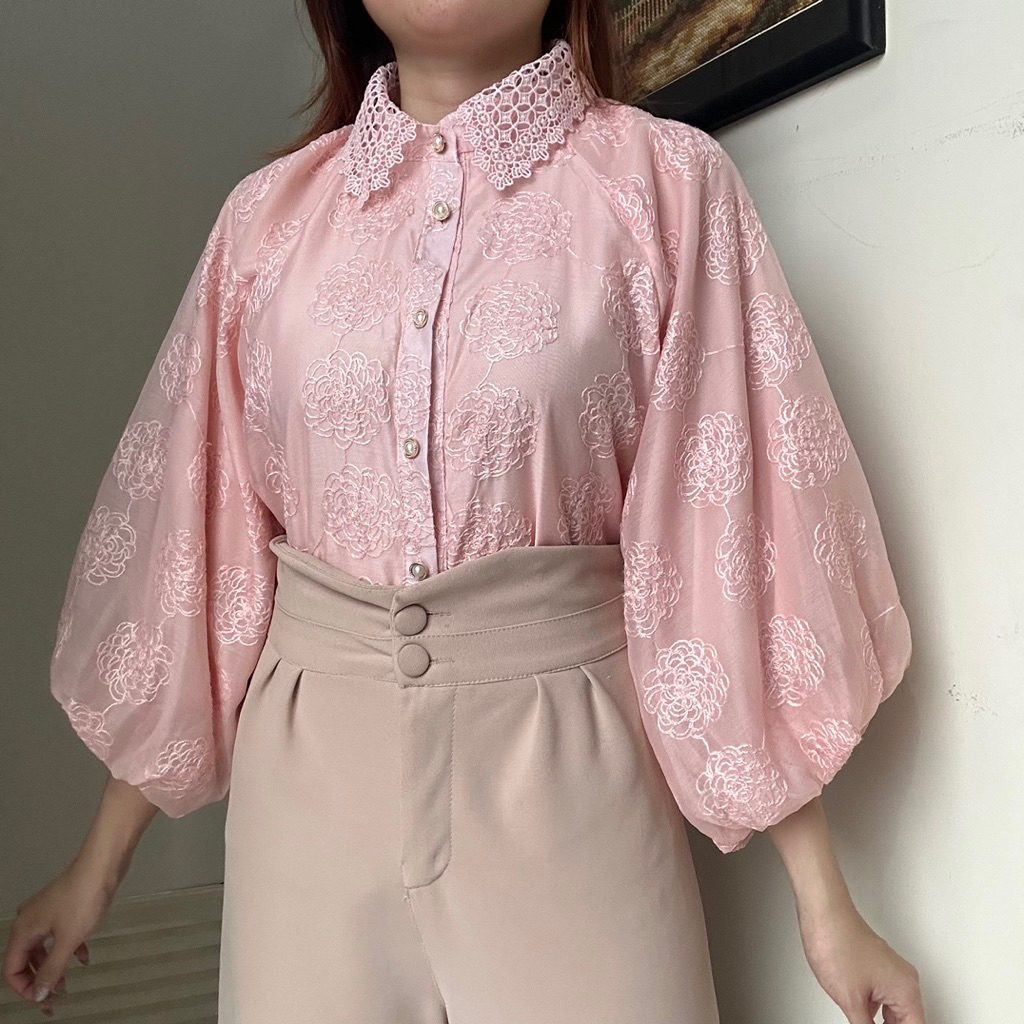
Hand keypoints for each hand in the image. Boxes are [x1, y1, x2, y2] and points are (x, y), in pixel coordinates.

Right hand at [2, 858, 115, 1015]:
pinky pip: (58, 935)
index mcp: (23, 931)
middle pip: (27, 960)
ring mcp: (45, 913)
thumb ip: (52, 970)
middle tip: (57, 999)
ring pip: (44, 949)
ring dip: (55, 966)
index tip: (44, 1002)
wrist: (103, 865)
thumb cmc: (83, 900)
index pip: (12, 970)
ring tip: (69, 983)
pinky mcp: (62, 907)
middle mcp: (28, 922)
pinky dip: (67, 948)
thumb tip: (39, 993)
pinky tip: (84, 956)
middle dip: (40, 980)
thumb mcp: (68, 940)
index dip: (26, 989)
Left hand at [797, 894, 924, 1023]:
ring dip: (882, 1023)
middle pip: (906, 1021)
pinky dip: (874, 1011)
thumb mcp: (851, 1000)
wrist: (822, 911)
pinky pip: (883, 996)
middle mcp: (903, 979)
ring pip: (894, 1010)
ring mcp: (890, 970)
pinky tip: (862, 1017)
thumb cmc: (836, 942)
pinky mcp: (876, 964)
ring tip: (862, 1022)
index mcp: (906, 990)